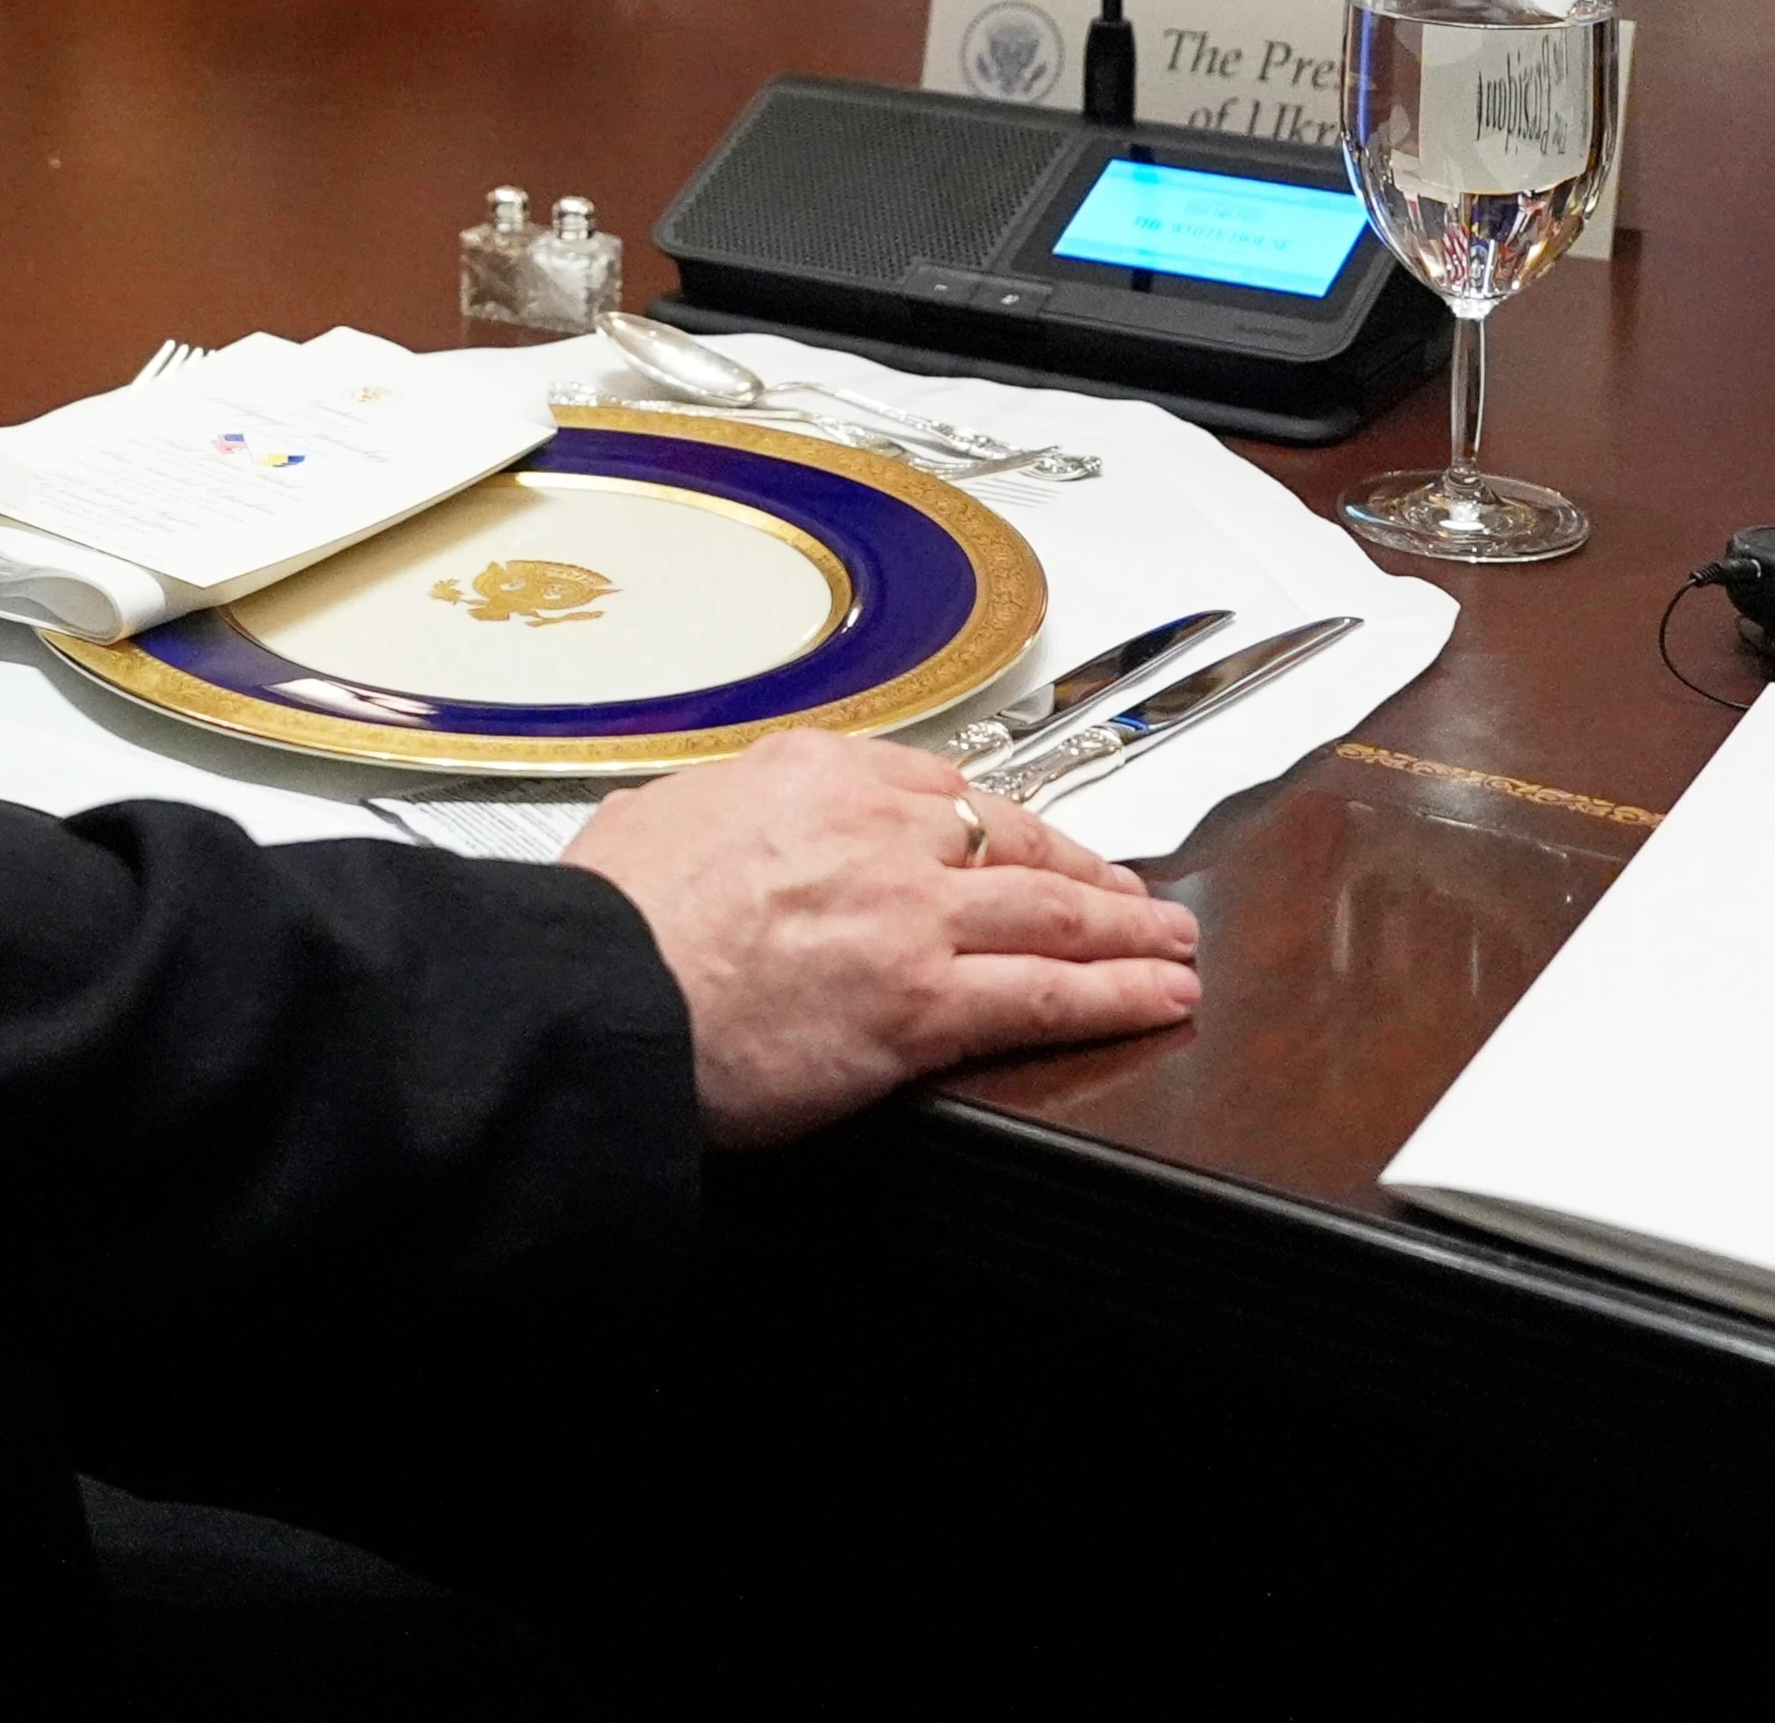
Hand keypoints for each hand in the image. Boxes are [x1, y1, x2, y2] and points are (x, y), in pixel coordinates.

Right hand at [564, 730, 1199, 1149]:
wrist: (600, 999)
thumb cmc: (607, 926)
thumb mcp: (650, 820)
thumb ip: (704, 815)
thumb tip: (696, 829)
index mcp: (812, 771)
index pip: (939, 787)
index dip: (1001, 820)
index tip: (1026, 839)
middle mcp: (876, 828)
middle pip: (1013, 839)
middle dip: (1086, 869)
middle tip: (1132, 889)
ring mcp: (911, 913)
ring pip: (1051, 912)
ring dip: (1128, 928)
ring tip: (1174, 943)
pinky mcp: (926, 1002)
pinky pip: (1048, 995)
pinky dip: (1120, 994)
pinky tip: (1161, 996)